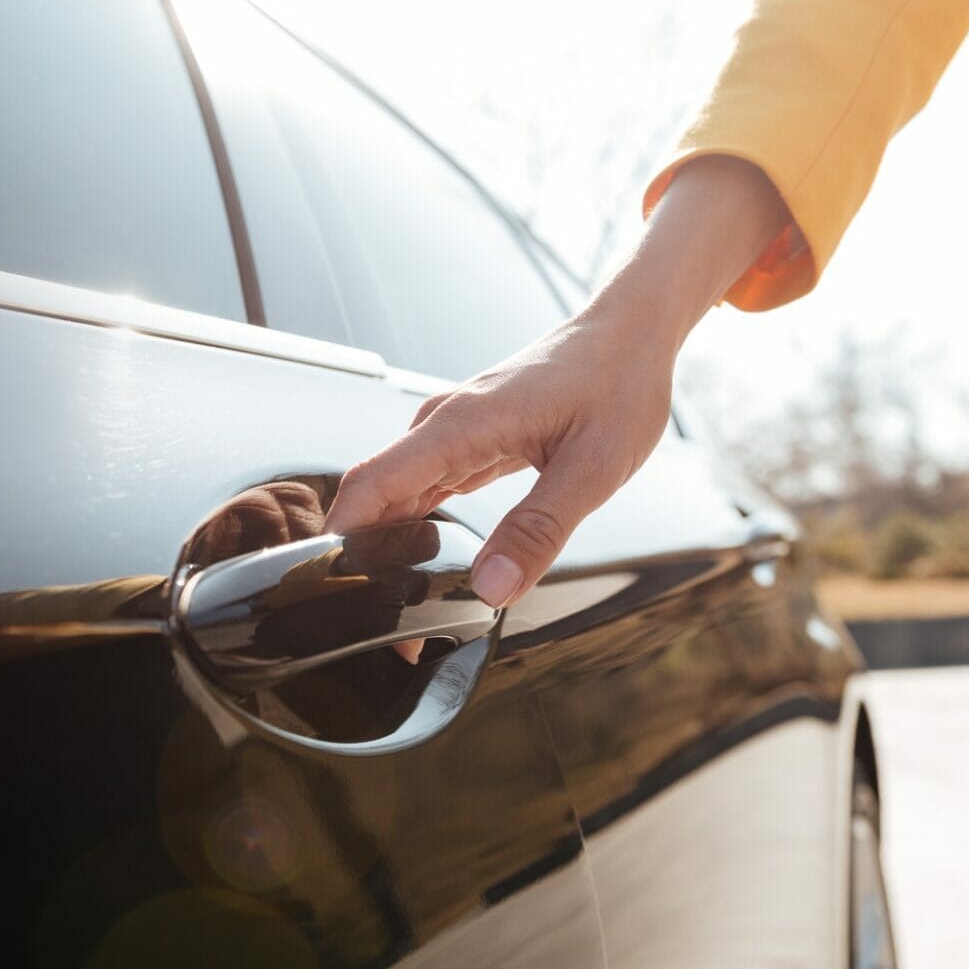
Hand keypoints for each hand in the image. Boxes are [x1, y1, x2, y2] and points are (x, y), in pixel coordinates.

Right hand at [324, 155, 789, 607]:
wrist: (628, 335)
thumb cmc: (618, 385)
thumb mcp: (594, 468)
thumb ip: (539, 529)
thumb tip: (491, 587)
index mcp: (461, 425)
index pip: (371, 486)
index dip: (343, 545)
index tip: (340, 597)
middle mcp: (442, 425)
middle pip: (372, 499)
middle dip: (362, 563)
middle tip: (382, 633)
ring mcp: (450, 433)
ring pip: (393, 498)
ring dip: (386, 551)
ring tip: (398, 613)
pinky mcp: (465, 443)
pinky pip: (420, 491)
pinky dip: (413, 532)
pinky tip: (421, 568)